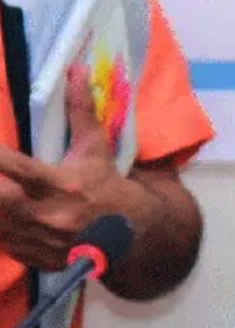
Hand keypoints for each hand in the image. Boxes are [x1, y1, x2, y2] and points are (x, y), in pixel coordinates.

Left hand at [0, 65, 123, 269]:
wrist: (129, 236)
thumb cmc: (107, 186)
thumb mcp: (95, 149)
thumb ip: (80, 111)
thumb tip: (75, 71)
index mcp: (63, 185)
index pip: (17, 167)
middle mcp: (49, 214)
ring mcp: (39, 239)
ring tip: (1, 184)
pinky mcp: (33, 256)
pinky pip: (1, 240)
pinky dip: (0, 225)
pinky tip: (6, 212)